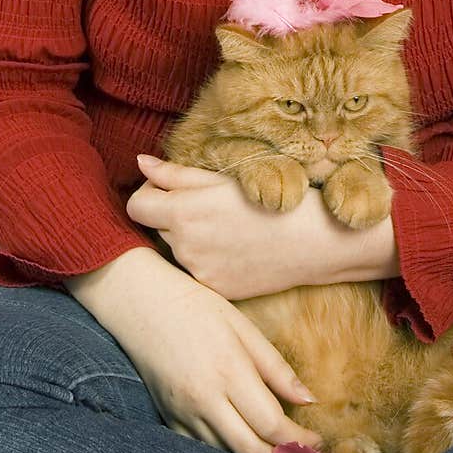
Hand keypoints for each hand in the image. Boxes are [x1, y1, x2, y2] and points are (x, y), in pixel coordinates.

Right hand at [66, 247, 321, 452]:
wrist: (141, 303)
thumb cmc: (196, 307)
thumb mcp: (243, 327)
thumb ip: (276, 368)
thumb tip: (308, 400)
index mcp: (229, 372)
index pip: (271, 424)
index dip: (300, 441)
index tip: (319, 442)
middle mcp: (205, 399)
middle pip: (250, 451)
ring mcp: (183, 412)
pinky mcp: (168, 417)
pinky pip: (201, 450)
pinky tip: (243, 451)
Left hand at [127, 154, 399, 297]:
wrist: (315, 242)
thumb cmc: (273, 198)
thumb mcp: (223, 179)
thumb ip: (176, 173)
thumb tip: (140, 163)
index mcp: (184, 212)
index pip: (136, 205)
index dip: (150, 192)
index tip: (171, 188)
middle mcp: (185, 247)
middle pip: (157, 226)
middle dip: (173, 213)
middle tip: (209, 205)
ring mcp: (199, 272)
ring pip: (177, 248)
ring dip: (190, 236)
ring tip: (228, 226)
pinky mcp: (215, 289)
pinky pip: (196, 269)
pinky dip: (208, 258)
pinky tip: (235, 247)